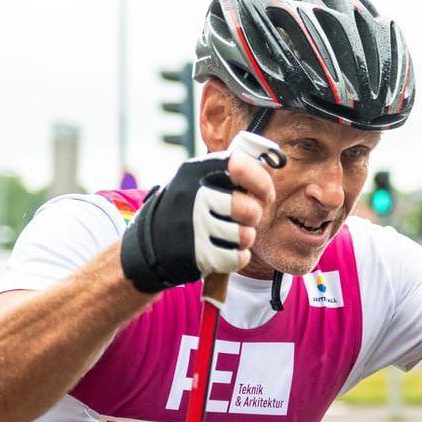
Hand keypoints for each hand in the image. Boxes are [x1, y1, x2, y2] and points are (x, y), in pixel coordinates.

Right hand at [120, 131, 284, 292]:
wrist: (150, 246)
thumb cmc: (189, 210)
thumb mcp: (199, 182)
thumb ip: (231, 173)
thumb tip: (271, 163)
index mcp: (195, 171)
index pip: (239, 165)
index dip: (261, 181)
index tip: (265, 194)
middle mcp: (191, 194)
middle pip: (249, 209)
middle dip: (254, 217)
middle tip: (244, 219)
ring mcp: (191, 225)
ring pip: (245, 235)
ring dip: (245, 239)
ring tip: (232, 236)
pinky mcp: (194, 254)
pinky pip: (237, 258)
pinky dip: (237, 258)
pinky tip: (226, 251)